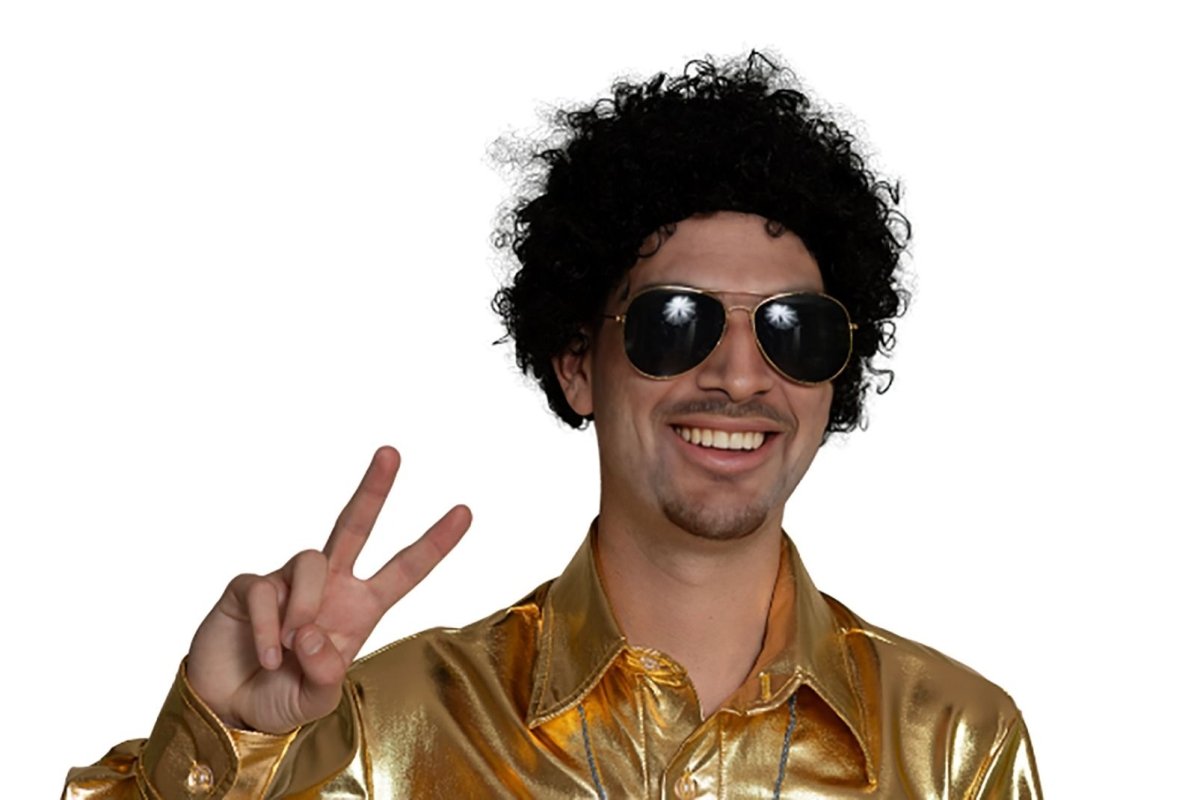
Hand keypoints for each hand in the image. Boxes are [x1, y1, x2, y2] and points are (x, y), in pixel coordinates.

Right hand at [186, 446, 469, 732]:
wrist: (230, 709)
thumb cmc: (282, 697)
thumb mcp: (316, 700)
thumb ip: (324, 676)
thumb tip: (312, 634)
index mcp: (360, 607)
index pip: (405, 569)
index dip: (435, 543)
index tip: (466, 512)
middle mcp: (330, 585)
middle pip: (355, 525)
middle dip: (374, 488)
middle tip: (391, 452)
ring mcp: (289, 581)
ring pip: (310, 561)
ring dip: (304, 607)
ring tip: (290, 648)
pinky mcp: (251, 586)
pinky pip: (266, 591)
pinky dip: (268, 628)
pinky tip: (266, 654)